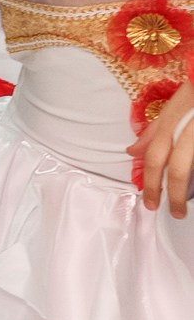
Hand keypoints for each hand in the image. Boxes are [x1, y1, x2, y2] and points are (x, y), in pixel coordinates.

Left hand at [131, 77, 193, 213]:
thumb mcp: (171, 107)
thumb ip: (153, 131)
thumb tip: (132, 150)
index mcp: (170, 123)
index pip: (154, 158)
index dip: (150, 183)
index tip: (150, 203)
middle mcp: (185, 130)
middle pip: (176, 170)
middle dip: (172, 195)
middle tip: (172, 212)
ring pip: (189, 168)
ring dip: (185, 190)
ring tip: (184, 207)